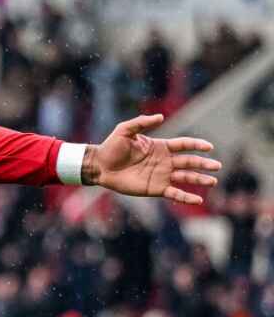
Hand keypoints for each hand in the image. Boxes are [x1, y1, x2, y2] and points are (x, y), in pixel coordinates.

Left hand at [87, 114, 220, 204]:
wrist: (100, 166)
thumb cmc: (111, 147)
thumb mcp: (125, 130)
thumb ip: (142, 122)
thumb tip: (160, 116)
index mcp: (161, 147)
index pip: (184, 145)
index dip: (197, 145)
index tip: (209, 147)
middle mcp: (165, 161)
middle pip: (189, 162)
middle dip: (204, 164)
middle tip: (217, 166)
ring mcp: (162, 175)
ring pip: (186, 177)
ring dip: (200, 180)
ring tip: (213, 181)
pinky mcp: (156, 188)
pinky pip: (175, 193)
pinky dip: (187, 197)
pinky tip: (198, 200)